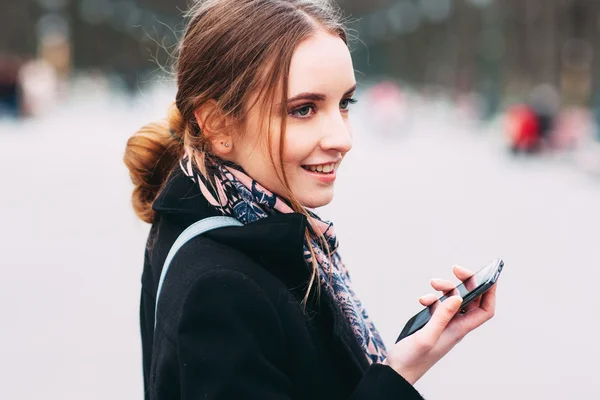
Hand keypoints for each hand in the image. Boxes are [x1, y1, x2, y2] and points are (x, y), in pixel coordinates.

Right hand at [383, 265, 497, 384]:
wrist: (397, 371)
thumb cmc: (412, 359)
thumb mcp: (426, 336)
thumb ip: (442, 317)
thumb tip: (458, 297)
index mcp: (459, 329)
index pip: (485, 310)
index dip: (490, 292)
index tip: (487, 275)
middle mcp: (454, 325)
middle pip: (470, 299)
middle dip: (465, 282)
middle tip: (455, 269)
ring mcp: (443, 324)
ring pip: (452, 299)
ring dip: (445, 288)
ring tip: (433, 283)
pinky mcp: (431, 323)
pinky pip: (438, 305)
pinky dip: (431, 297)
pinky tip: (421, 300)